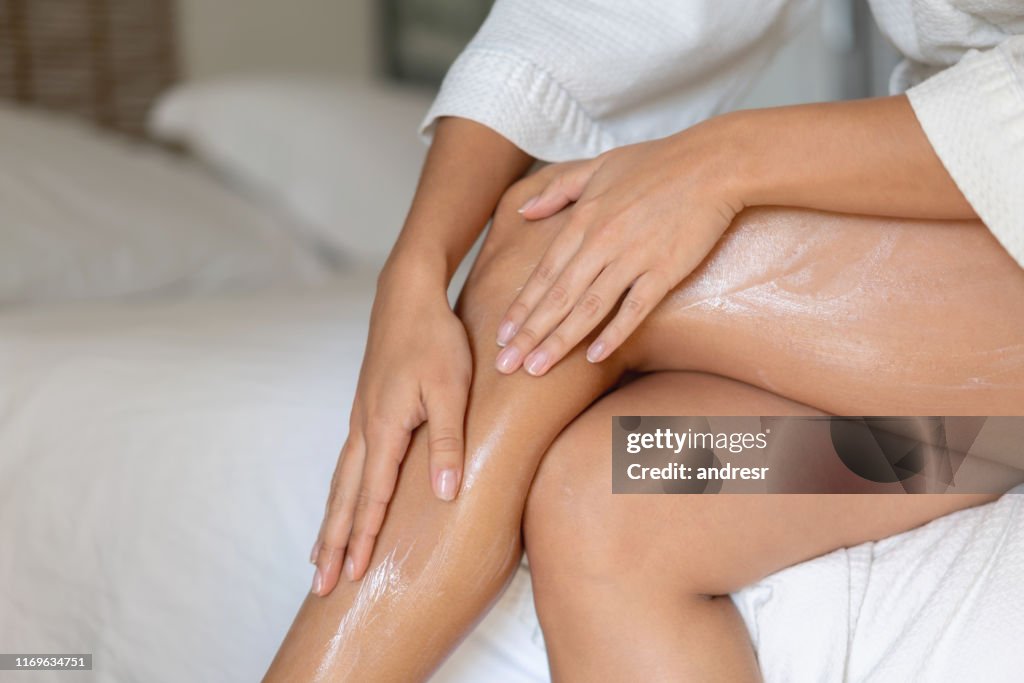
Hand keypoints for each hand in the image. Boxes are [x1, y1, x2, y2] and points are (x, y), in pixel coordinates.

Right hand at [311, 269, 471, 593]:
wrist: (407, 295)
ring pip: (340, 482)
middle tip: (320, 586)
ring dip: (330, 522)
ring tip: (319, 557)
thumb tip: (444, 494)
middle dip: (332, 544)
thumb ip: (448, 442)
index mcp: (384, 428)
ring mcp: (360, 419)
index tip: (354, 575)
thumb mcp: (452, 389)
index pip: (372, 496)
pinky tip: (340, 502)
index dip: (364, 538)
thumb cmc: (435, 340)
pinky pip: (346, 463)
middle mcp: (364, 429)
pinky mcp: (365, 409)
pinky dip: (338, 493)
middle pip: (343, 498)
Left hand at [494, 122, 742, 375]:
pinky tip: (594, 357)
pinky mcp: (664, 270)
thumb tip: (525, 211)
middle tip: (505, 365)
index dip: (521, 307)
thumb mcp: (598, 165)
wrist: (714, 163)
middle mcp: (601, 242)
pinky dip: (615, 333)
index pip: (543, 274)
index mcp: (583, 220)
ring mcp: (633, 257)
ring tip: (536, 370)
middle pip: (557, 297)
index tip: (501, 335)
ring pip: (588, 308)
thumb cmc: (658, 163)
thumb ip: (558, 190)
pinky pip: (635, 308)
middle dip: (528, 334)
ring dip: (559, 341)